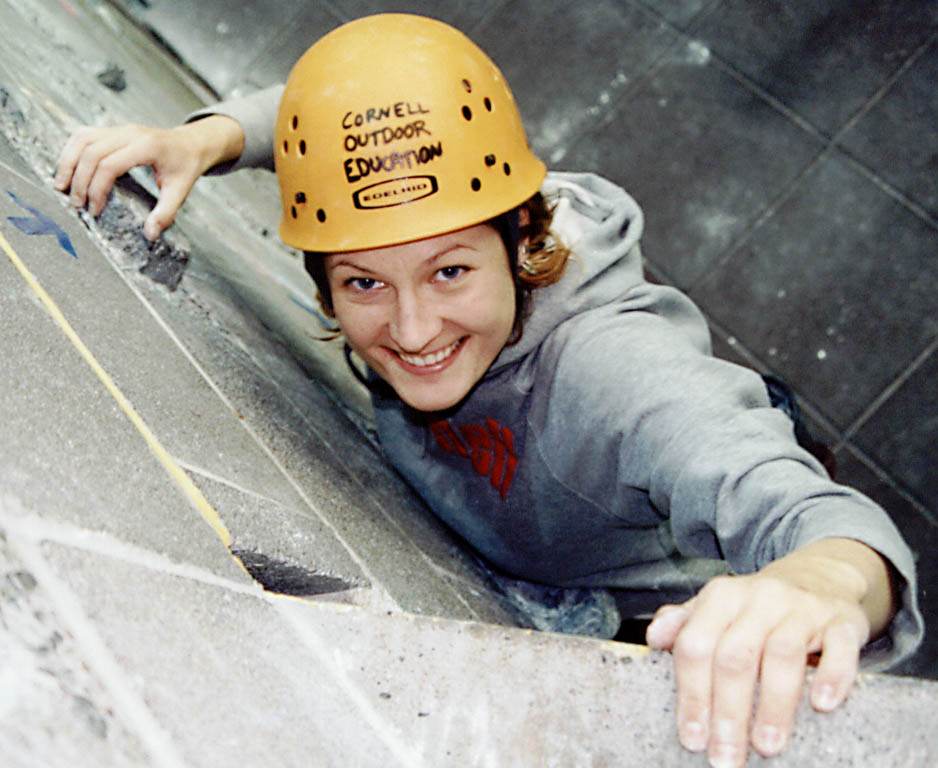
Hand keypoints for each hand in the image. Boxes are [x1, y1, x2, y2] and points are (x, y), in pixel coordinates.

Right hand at [54, 115, 243, 239]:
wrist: (191, 143)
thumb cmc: (185, 166)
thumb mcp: (180, 191)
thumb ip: (166, 213)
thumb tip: (150, 235)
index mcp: (146, 147)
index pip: (109, 165)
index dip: (97, 189)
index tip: (95, 210)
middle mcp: (129, 133)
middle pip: (91, 153)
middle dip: (80, 181)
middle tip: (77, 205)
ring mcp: (118, 128)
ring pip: (81, 139)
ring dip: (67, 163)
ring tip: (61, 187)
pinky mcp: (111, 130)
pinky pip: (83, 135)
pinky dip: (71, 151)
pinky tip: (68, 170)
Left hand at [646, 538, 894, 766]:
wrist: (820, 576)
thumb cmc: (759, 606)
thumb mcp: (717, 607)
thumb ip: (684, 624)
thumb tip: (653, 638)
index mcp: (721, 596)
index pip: (697, 645)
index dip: (692, 694)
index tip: (692, 737)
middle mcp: (759, 598)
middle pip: (736, 656)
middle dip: (728, 711)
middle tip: (726, 757)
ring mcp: (802, 609)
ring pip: (783, 654)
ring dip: (773, 705)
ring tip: (765, 746)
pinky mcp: (842, 622)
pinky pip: (839, 648)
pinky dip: (831, 676)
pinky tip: (821, 704)